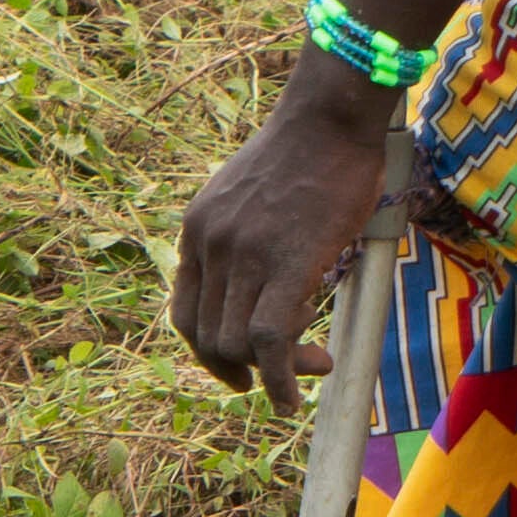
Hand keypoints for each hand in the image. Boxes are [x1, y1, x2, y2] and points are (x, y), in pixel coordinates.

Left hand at [174, 60, 413, 385]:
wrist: (332, 117)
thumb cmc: (310, 153)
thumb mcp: (251, 194)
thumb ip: (243, 237)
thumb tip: (267, 282)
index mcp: (198, 229)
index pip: (184, 312)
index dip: (210, 349)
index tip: (242, 365)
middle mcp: (211, 244)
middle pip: (205, 337)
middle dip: (239, 369)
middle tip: (282, 375)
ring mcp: (244, 255)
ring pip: (235, 344)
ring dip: (270, 373)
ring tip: (313, 363)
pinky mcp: (286, 264)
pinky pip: (270, 341)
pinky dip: (280, 382)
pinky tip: (294, 400)